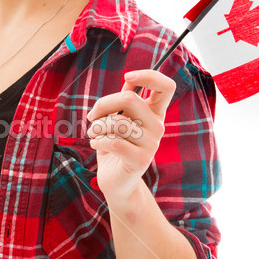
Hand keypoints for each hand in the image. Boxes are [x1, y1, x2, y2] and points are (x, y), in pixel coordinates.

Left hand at [85, 69, 176, 203]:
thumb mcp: (119, 121)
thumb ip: (125, 102)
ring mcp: (152, 144)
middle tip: (92, 116)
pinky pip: (114, 142)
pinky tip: (96, 144)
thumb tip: (129, 79)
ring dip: (97, 126)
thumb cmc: (115, 148)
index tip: (127, 76)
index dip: (149, 75)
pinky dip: (98, 141)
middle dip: (104, 103)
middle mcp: (158, 126)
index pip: (166, 87)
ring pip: (118, 122)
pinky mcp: (141, 160)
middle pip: (130, 98)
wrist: (117, 182)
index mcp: (154, 114)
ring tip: (93, 134)